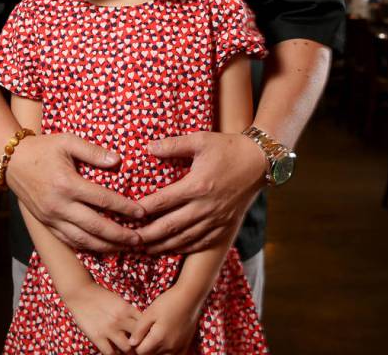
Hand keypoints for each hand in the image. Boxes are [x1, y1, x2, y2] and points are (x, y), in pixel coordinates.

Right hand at [6, 132, 144, 251]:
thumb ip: (92, 151)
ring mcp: (52, 218)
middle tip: (141, 239)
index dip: (124, 208)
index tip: (142, 212)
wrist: (12, 162)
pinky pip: (70, 241)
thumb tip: (117, 160)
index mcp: (67, 184)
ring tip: (126, 247)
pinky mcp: (46, 225)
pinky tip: (102, 248)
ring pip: (84, 240)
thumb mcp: (67, 141)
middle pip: (96, 226)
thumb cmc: (43, 148)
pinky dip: (88, 248)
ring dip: (107, 246)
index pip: (103, 199)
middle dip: (120, 235)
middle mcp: (60, 205)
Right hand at [65, 281, 141, 354]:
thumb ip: (129, 312)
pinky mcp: (97, 337)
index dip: (147, 333)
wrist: (80, 291)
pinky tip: (115, 352)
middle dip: (140, 344)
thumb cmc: (100, 295)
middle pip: (139, 338)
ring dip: (128, 351)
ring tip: (127, 351)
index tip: (146, 338)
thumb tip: (140, 324)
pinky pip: (110, 353)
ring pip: (127, 348)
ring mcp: (109, 329)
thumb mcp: (118, 300)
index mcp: (127, 308)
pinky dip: (114, 354)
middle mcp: (120, 319)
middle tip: (139, 348)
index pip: (144, 324)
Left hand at [128, 285, 199, 354]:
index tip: (135, 336)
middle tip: (145, 335)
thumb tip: (131, 343)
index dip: (135, 345)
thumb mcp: (150, 312)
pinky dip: (166, 353)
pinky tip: (164, 343)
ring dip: (155, 351)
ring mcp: (178, 349)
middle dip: (145, 348)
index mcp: (158, 339)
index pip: (140, 352)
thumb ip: (139, 329)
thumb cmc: (168, 302)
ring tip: (154, 338)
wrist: (189, 298)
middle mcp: (168, 348)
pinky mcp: (185, 347)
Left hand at [136, 131, 265, 253]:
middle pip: (170, 226)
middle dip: (148, 235)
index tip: (127, 214)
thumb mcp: (200, 140)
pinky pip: (202, 243)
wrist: (260, 162)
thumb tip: (149, 147)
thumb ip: (174, 145)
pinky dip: (185, 248)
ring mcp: (216, 219)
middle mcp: (206, 206)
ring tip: (145, 248)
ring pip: (185, 238)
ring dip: (163, 245)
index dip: (143, 209)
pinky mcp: (226, 226)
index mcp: (197, 185)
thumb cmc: (228, 147)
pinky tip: (173, 249)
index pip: (163, 201)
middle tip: (129, 239)